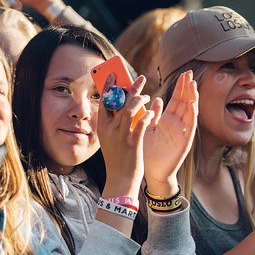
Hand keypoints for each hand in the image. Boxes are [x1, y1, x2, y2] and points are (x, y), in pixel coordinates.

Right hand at [97, 74, 153, 197]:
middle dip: (130, 87)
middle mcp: (110, 130)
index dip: (109, 86)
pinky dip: (147, 115)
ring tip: (147, 95)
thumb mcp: (110, 139)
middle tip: (140, 78)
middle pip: (119, 102)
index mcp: (102, 127)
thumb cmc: (117, 159)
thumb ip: (115, 123)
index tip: (115, 75)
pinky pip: (141, 123)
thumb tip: (122, 105)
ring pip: (129, 110)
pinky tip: (152, 111)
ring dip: (140, 99)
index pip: (104, 102)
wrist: (120, 180)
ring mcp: (121, 136)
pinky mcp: (133, 143)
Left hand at [142, 70, 197, 195]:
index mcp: (168, 119)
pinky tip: (193, 103)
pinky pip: (190, 125)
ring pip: (190, 111)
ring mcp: (182, 131)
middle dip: (187, 87)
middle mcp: (177, 123)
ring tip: (193, 83)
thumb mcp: (147, 128)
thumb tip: (154, 99)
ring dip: (192, 97)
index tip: (183, 73)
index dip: (180, 86)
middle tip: (190, 72)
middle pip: (185, 101)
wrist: (151, 172)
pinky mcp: (185, 140)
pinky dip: (192, 114)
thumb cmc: (147, 151)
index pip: (176, 99)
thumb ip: (152, 115)